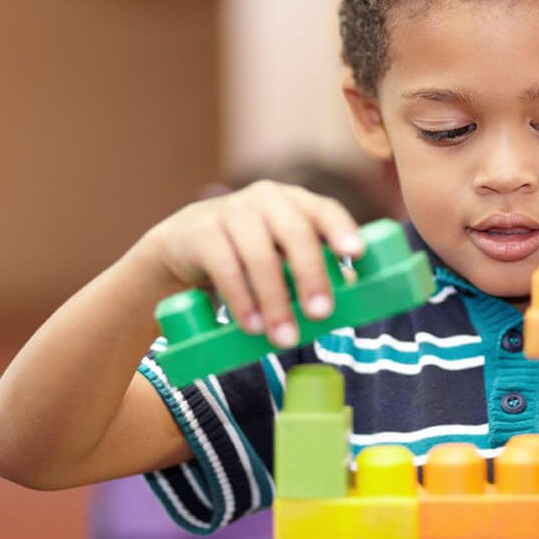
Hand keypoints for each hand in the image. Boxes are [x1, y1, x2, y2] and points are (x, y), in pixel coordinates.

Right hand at [141, 180, 362, 348]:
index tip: (356, 254)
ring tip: (284, 338)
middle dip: (311, 275)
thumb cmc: (246, 252)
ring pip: (260, 256)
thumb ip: (312, 267)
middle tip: (321, 314)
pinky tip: (251, 325)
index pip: (323, 209)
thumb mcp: (281, 254)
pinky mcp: (202, 233)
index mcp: (293, 201)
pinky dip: (241, 301)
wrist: (182, 244)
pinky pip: (226, 268)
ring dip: (275, 301)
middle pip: (295, 233)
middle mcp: (265, 200)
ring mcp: (231, 212)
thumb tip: (352, 292)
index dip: (341, 229)